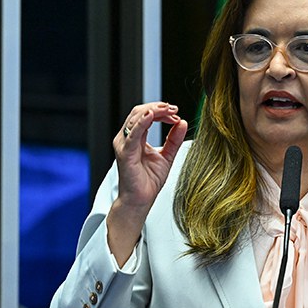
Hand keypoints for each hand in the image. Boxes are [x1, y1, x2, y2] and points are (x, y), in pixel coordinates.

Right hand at [107, 102, 187, 264]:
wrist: (140, 200)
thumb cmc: (149, 181)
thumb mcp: (167, 156)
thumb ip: (174, 139)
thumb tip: (183, 122)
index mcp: (136, 138)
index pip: (147, 115)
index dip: (161, 111)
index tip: (176, 113)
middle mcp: (127, 138)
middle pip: (140, 112)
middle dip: (158, 107)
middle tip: (174, 108)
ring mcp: (124, 144)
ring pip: (136, 117)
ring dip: (153, 110)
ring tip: (168, 110)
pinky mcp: (125, 152)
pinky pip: (133, 133)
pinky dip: (142, 121)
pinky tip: (152, 115)